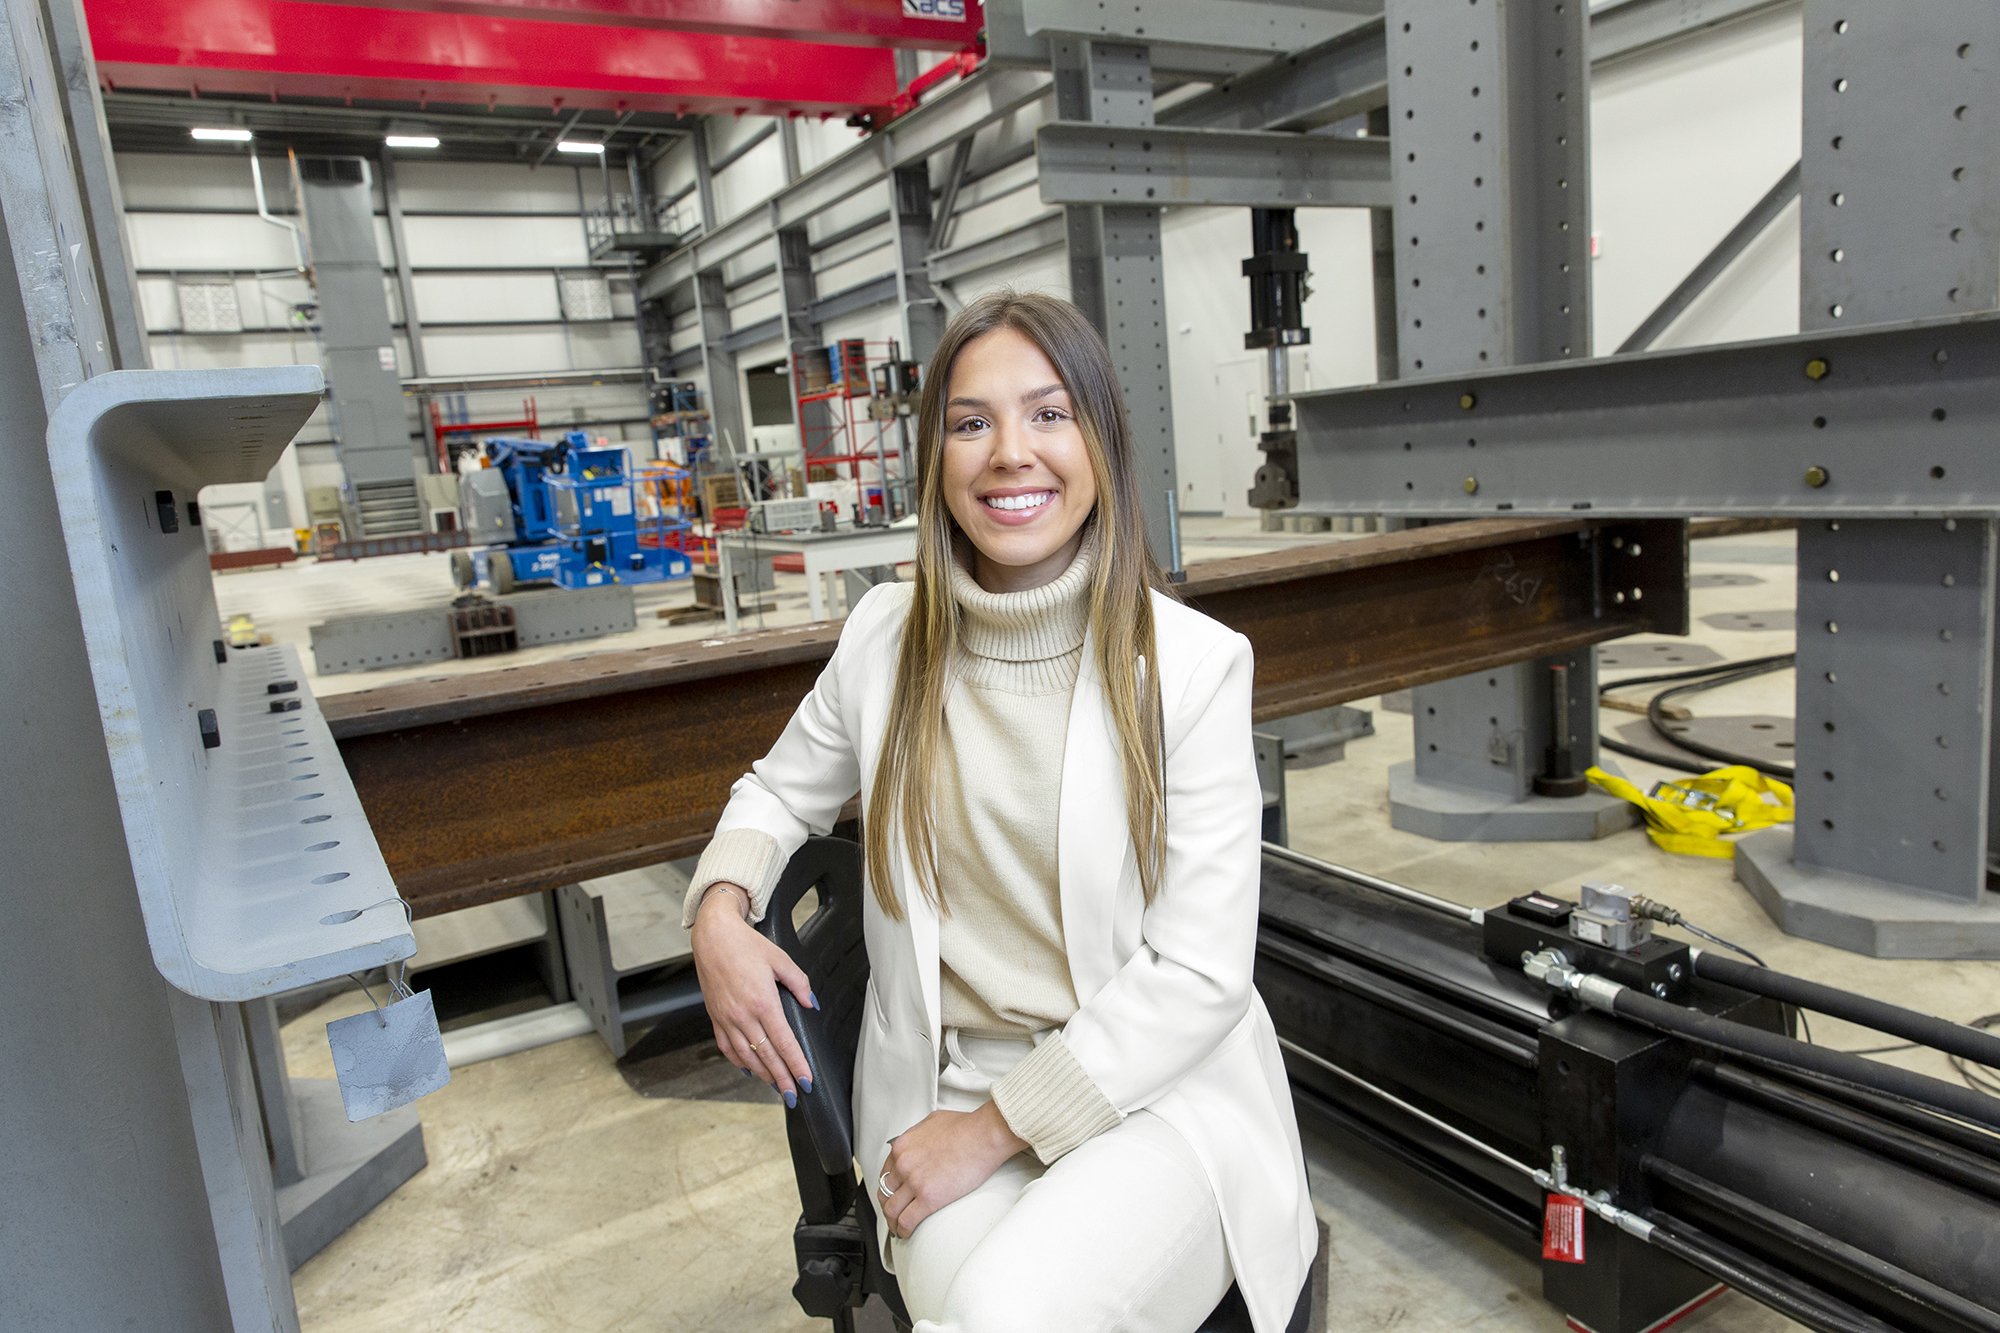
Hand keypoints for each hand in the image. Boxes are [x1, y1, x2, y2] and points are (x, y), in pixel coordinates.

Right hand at [689, 883, 815, 1105]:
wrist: (713, 937)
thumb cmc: (746, 945)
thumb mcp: (781, 959)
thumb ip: (799, 983)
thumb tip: (810, 1004)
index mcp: (763, 1002)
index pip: (784, 1043)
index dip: (796, 1065)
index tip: (806, 1081)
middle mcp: (743, 1015)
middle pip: (766, 1056)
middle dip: (782, 1078)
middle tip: (794, 1095)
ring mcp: (727, 1018)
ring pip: (746, 1056)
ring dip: (763, 1074)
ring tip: (776, 1086)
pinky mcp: (715, 1017)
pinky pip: (727, 1047)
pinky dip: (739, 1062)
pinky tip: (749, 1069)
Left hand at [878, 1102, 1027, 1239]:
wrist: (983, 1136)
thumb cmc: (966, 1127)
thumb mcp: (931, 1122)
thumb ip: (918, 1136)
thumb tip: (917, 1144)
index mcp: (902, 1147)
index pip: (884, 1174)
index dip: (887, 1188)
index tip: (892, 1195)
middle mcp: (903, 1164)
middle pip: (885, 1193)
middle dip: (888, 1206)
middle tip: (893, 1213)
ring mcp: (914, 1182)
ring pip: (892, 1210)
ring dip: (893, 1222)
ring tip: (898, 1228)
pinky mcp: (929, 1198)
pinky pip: (907, 1220)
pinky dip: (903, 1230)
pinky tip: (906, 1233)